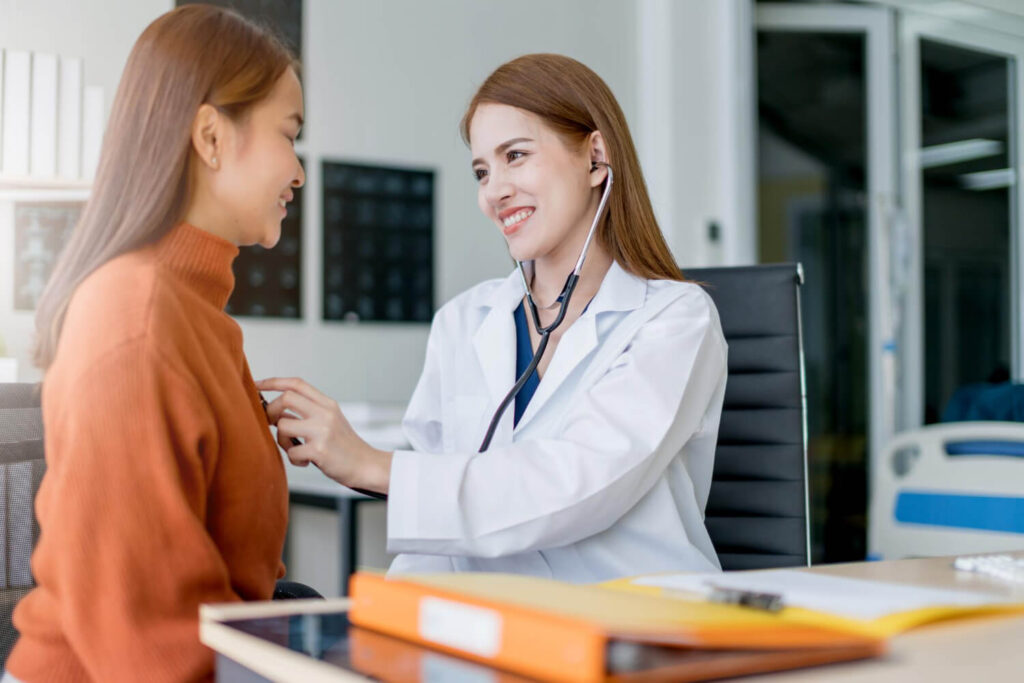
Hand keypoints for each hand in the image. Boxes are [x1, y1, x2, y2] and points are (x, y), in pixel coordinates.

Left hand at [256, 377, 391, 494]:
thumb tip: (275, 410)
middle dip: (271, 411)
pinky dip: (294, 459)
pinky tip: (306, 461)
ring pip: (283, 426)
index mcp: (328, 404)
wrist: (366, 465)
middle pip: (286, 398)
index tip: (257, 385)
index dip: (273, 382)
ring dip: (282, 440)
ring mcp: (322, 431)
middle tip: (272, 425)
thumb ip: (310, 411)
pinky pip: (291, 451)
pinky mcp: (319, 450)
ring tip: (295, 448)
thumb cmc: (344, 446)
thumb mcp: (331, 420)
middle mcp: (325, 413)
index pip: (297, 383)